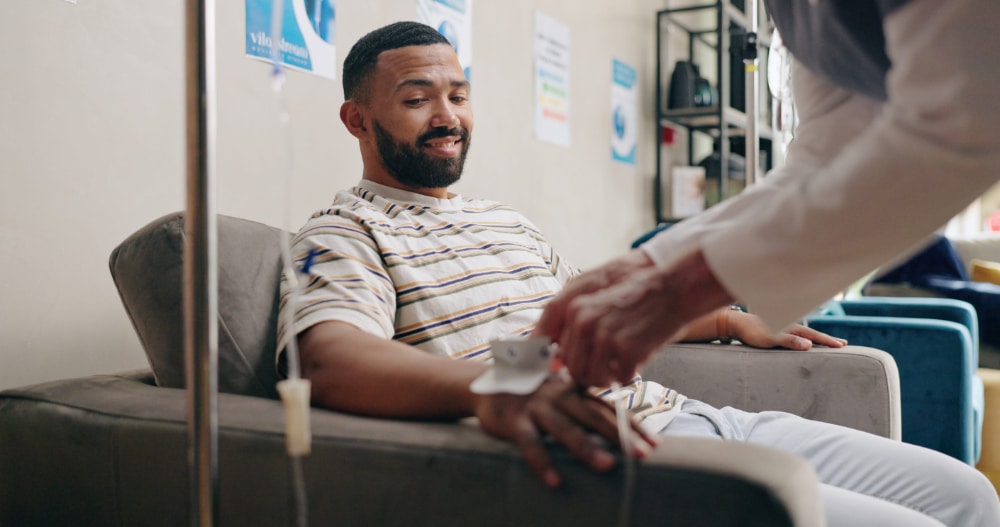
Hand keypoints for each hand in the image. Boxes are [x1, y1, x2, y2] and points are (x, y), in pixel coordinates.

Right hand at [473, 377, 654, 488]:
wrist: (485, 384)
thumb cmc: (530, 394)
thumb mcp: (559, 395)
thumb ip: (584, 407)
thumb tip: (619, 427)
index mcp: (574, 391)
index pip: (609, 408)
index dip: (633, 424)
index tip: (655, 442)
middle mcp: (559, 396)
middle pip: (594, 416)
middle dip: (620, 435)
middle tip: (642, 455)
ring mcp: (536, 408)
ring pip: (565, 429)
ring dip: (587, 448)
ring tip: (608, 466)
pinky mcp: (514, 421)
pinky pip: (530, 444)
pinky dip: (543, 463)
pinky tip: (555, 482)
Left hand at [538, 249, 730, 386]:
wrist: (672, 290)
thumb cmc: (636, 302)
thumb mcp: (597, 308)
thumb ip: (574, 331)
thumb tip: (555, 362)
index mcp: (573, 310)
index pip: (548, 346)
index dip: (552, 364)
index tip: (556, 373)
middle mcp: (584, 322)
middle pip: (572, 369)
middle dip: (587, 374)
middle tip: (605, 369)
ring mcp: (605, 336)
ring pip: (592, 379)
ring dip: (607, 378)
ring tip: (621, 365)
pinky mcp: (626, 349)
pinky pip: (620, 379)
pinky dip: (630, 375)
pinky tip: (638, 359)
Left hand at [729, 310, 847, 349]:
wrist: (737, 323)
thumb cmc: (753, 332)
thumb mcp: (771, 338)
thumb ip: (790, 341)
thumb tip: (809, 345)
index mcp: (792, 327)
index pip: (815, 335)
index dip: (828, 341)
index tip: (842, 345)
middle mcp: (790, 325)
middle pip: (813, 332)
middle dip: (827, 338)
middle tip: (843, 343)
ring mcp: (784, 326)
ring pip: (806, 332)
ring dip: (817, 337)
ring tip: (828, 341)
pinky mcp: (778, 328)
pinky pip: (797, 333)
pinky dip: (806, 336)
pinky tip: (805, 339)